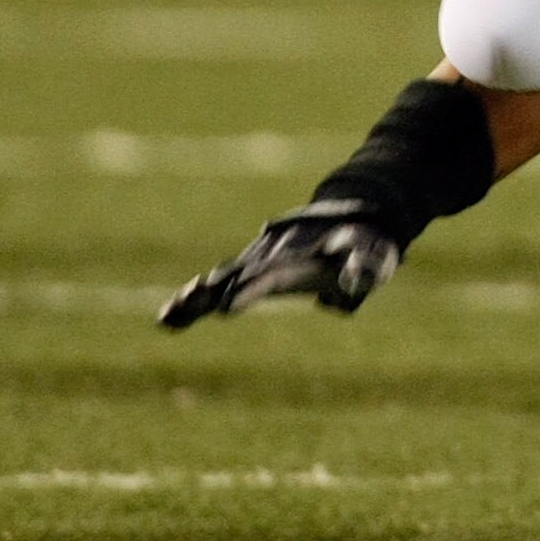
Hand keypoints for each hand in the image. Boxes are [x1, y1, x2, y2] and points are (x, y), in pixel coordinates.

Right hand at [158, 200, 402, 327]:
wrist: (352, 220)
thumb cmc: (366, 247)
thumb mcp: (372, 257)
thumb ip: (362, 268)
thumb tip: (355, 280)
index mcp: (300, 258)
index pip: (271, 275)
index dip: (249, 289)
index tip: (227, 305)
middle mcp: (272, 257)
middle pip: (237, 275)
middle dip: (214, 291)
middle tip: (190, 303)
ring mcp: (258, 261)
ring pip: (221, 279)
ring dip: (196, 297)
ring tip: (169, 315)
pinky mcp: (250, 270)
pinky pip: (217, 286)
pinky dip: (193, 301)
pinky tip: (167, 320)